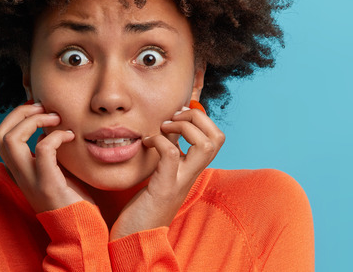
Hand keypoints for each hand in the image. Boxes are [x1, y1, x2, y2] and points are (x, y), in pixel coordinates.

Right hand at [0, 102, 93, 212]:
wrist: (80, 232)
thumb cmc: (73, 202)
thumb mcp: (56, 172)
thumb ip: (49, 154)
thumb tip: (50, 130)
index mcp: (20, 170)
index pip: (1, 136)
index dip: (15, 116)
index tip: (38, 108)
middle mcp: (20, 174)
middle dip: (19, 113)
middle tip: (44, 107)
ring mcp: (31, 180)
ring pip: (11, 140)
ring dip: (33, 120)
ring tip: (55, 118)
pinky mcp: (48, 185)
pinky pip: (43, 150)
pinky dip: (56, 137)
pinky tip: (70, 136)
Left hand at [109, 106, 224, 239]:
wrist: (135, 237)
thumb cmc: (145, 205)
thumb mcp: (163, 172)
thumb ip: (171, 151)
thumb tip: (170, 124)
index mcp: (192, 169)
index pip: (216, 137)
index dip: (202, 118)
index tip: (178, 115)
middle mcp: (191, 175)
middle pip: (217, 137)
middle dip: (197, 117)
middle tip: (173, 118)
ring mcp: (180, 182)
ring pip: (204, 145)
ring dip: (183, 127)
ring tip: (162, 128)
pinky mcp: (163, 188)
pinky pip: (171, 154)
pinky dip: (159, 140)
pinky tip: (146, 143)